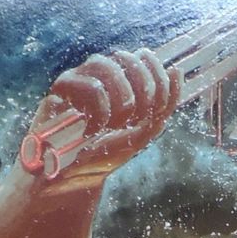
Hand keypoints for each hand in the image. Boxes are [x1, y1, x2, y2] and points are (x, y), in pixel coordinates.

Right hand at [28, 47, 181, 178]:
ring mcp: (78, 76)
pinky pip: (90, 86)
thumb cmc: (106, 153)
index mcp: (119, 76)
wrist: (71, 178)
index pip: (144, 59)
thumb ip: (164, 104)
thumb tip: (176, 71)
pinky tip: (92, 130)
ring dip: (120, 101)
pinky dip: (100, 112)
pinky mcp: (60, 89)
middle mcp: (97, 71)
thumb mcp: (143, 132)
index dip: (157, 84)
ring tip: (112, 125)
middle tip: (132, 121)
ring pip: (107, 66)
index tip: (148, 115)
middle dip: (140, 93)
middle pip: (128, 58)